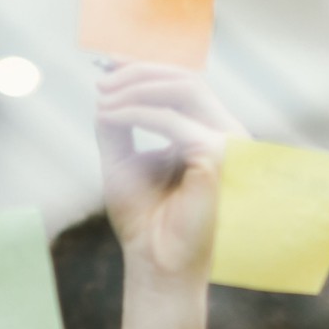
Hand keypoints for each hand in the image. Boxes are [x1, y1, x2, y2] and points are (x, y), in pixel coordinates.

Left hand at [95, 62, 245, 281]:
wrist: (156, 263)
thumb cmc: (144, 221)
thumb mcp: (124, 162)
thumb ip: (119, 126)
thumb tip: (105, 90)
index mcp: (208, 134)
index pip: (184, 85)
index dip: (145, 68)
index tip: (107, 64)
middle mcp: (224, 134)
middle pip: (187, 79)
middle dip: (139, 72)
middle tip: (101, 79)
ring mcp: (227, 143)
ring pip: (184, 89)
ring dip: (136, 86)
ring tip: (102, 96)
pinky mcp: (216, 155)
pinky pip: (171, 121)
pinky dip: (135, 112)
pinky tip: (107, 115)